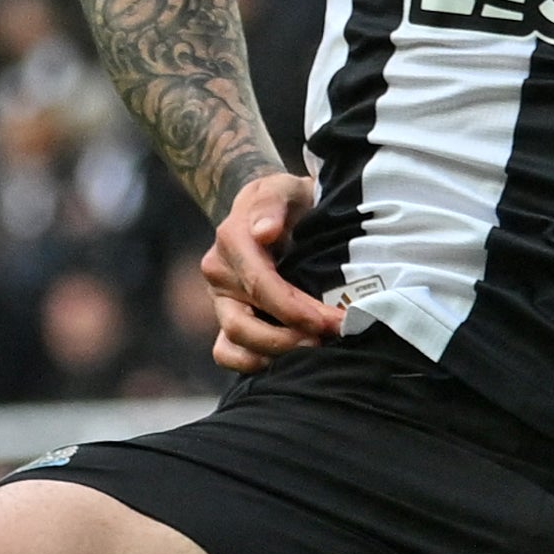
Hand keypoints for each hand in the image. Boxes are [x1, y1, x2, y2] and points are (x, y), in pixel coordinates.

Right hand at [202, 167, 346, 372]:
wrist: (274, 212)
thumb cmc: (286, 201)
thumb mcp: (283, 189)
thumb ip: (272, 204)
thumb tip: (265, 232)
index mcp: (231, 241)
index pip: (262, 286)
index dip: (297, 310)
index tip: (335, 321)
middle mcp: (219, 274)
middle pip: (244, 323)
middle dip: (289, 338)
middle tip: (330, 340)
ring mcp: (221, 300)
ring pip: (234, 344)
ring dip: (275, 355)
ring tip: (315, 352)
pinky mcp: (228, 319)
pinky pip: (227, 354)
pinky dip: (254, 364)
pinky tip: (291, 363)